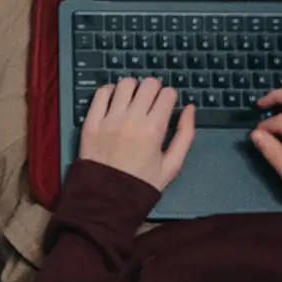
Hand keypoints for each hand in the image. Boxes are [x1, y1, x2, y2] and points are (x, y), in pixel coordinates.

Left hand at [75, 78, 196, 190]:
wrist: (107, 197)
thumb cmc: (142, 182)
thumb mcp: (173, 164)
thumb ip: (185, 134)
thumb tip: (190, 109)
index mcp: (153, 129)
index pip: (167, 93)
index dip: (170, 97)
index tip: (167, 105)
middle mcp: (131, 120)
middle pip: (148, 84)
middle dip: (154, 89)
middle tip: (151, 101)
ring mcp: (108, 119)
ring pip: (124, 84)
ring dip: (133, 88)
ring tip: (133, 100)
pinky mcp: (91, 122)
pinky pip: (101, 93)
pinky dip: (110, 91)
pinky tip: (115, 100)